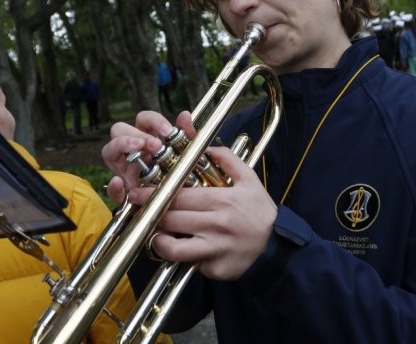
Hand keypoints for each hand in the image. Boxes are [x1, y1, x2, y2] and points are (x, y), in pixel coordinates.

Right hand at [101, 110, 194, 204]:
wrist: (186, 206)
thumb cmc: (185, 176)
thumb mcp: (189, 155)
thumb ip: (187, 135)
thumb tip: (185, 115)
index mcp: (148, 138)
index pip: (143, 119)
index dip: (153, 121)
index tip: (168, 131)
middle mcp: (132, 152)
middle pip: (119, 129)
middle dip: (136, 134)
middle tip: (154, 146)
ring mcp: (125, 171)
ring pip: (109, 151)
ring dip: (122, 146)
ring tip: (138, 151)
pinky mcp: (125, 195)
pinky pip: (113, 191)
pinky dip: (115, 187)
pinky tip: (121, 183)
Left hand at [128, 145, 277, 279]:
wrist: (277, 243)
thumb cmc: (258, 208)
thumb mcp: (248, 178)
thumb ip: (226, 158)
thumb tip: (205, 144)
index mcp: (221, 200)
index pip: (178, 196)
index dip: (155, 194)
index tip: (138, 193)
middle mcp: (216, 225)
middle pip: (171, 220)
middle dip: (152, 215)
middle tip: (142, 211)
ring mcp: (215, 250)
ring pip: (174, 248)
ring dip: (159, 241)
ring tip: (156, 234)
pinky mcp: (216, 269)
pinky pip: (190, 264)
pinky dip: (182, 257)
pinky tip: (183, 248)